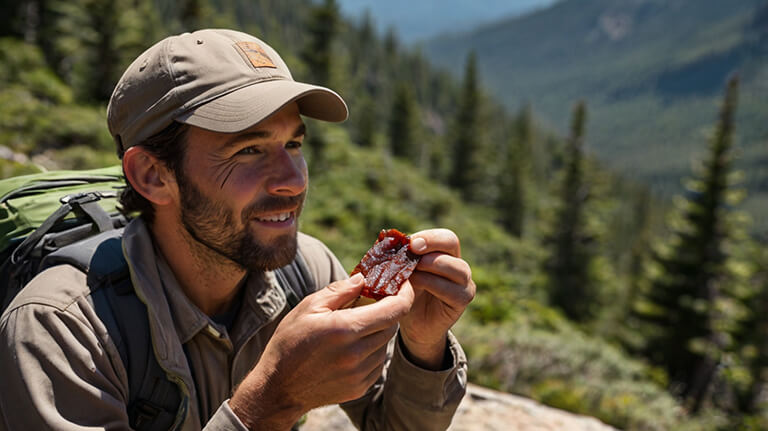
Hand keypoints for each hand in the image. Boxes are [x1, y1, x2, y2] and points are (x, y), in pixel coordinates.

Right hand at [229, 273, 413, 429]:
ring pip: (385, 345)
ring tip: (353, 329)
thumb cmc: (290, 342)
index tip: (402, 285)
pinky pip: (377, 363)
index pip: (394, 309)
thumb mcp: (309, 308)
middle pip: (392, 325)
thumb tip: (363, 279)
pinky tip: (350, 349)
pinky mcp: (359, 387)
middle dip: (386, 311)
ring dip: (377, 332)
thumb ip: (340, 291)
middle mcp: (357, 354)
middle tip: (370, 304)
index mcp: (346, 329)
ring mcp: (360, 374)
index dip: (404, 294)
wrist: (278, 388)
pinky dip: (371, 352)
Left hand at [399, 229, 474, 369]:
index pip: (443, 236)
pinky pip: (452, 289)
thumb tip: (386, 241)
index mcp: (444, 253)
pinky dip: (432, 284)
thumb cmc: (406, 294)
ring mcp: (464, 282)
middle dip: (430, 243)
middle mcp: (458, 264)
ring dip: (431, 265)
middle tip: (411, 250)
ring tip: (410, 271)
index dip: (427, 236)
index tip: (409, 242)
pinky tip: (414, 285)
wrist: (413, 326)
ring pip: (457, 266)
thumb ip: (399, 258)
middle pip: (452, 242)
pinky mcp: (463, 300)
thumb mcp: (401, 274)